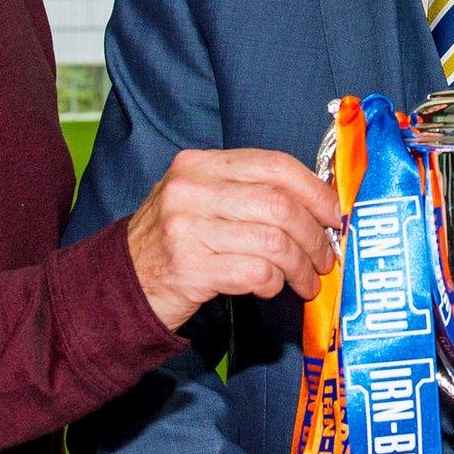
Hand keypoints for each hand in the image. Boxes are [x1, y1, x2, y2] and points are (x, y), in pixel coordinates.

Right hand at [124, 148, 341, 331]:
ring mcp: (186, 228)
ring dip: (299, 267)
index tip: (334, 214)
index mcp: (200, 164)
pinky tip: (269, 289)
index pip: (273, 165)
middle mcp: (190, 189)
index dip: (314, 190)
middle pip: (279, 206)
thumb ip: (249, 193)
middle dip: (314, 236)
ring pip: (273, 242)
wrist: (120, 283)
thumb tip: (319, 205)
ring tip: (305, 281)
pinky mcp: (188, 268)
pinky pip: (254, 273)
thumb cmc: (174, 241)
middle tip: (325, 258)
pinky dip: (272, 284)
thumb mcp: (201, 200)